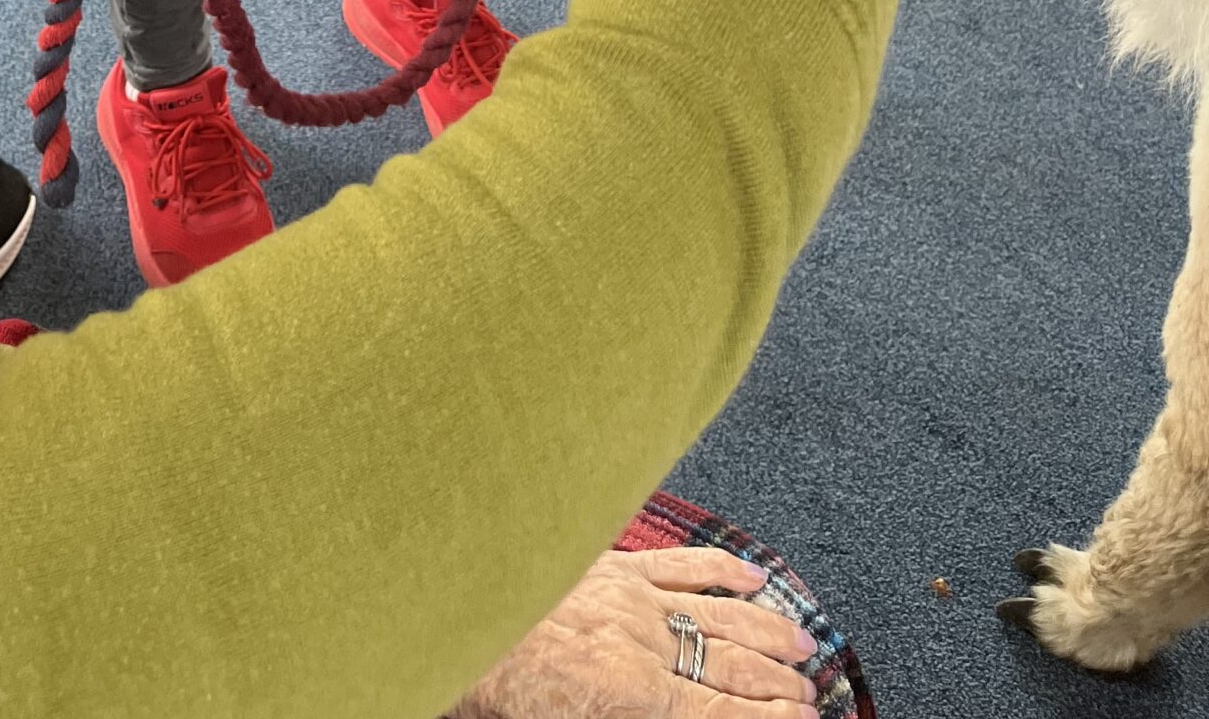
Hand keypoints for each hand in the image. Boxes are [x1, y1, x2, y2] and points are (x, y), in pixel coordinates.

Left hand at [453, 548, 819, 718]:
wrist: (456, 613)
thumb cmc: (506, 687)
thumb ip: (641, 716)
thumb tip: (691, 708)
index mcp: (632, 694)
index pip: (723, 711)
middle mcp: (641, 642)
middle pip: (730, 665)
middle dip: (777, 684)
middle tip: (811, 693)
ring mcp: (630, 596)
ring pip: (716, 613)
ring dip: (765, 631)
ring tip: (802, 645)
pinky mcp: (611, 564)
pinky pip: (678, 565)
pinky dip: (721, 569)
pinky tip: (751, 577)